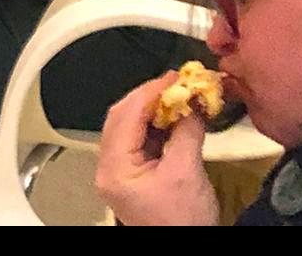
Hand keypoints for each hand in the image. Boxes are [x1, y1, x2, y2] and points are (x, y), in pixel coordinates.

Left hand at [94, 75, 218, 226]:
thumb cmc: (182, 224)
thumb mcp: (187, 172)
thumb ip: (187, 130)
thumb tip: (193, 100)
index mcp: (114, 168)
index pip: (126, 115)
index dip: (150, 91)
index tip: (174, 77)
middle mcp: (109, 168)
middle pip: (123, 118)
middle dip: (150, 98)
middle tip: (176, 85)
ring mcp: (119, 173)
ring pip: (130, 127)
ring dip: (154, 111)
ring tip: (179, 99)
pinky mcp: (133, 176)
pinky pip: (140, 140)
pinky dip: (156, 127)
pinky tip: (174, 120)